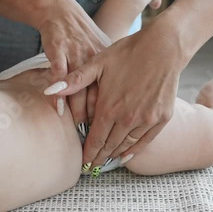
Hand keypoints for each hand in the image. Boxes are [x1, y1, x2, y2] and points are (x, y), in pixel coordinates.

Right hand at [38, 0, 109, 122]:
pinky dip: (58, 94)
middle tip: (97, 139)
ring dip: (78, 111)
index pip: (114, 94)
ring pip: (79, 89)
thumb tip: (117, 101)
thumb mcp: (102, 54)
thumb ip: (109, 75)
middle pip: (98, 95)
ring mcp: (76, 56)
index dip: (113, 115)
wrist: (61, 12)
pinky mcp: (58, 51)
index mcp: (108, 64)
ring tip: (79, 130)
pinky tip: (58, 109)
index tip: (112, 133)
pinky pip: (59, 76)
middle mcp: (95, 61)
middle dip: (98, 119)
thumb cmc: (82, 36)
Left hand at [44, 23, 186, 174]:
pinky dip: (134, 150)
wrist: (163, 47)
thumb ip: (74, 81)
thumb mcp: (97, 63)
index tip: (83, 164)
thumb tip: (49, 91)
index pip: (95, 140)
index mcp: (109, 107)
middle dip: (99, 157)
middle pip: (110, 146)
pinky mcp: (162, 118)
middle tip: (92, 166)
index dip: (88, 153)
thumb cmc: (127, 53)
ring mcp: (146, 119)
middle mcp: (128, 118)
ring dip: (115, 154)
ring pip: (126, 145)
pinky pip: (145, 141)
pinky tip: (126, 155)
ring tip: (105, 160)